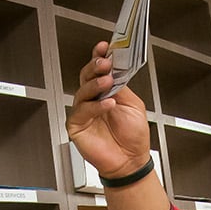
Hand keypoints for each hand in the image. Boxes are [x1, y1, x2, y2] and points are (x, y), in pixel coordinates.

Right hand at [65, 41, 151, 180]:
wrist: (131, 162)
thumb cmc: (133, 138)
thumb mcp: (133, 105)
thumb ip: (122, 88)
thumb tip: (115, 70)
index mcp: (106, 92)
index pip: (99, 71)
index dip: (99, 57)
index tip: (104, 47)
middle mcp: (93, 100)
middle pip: (86, 77)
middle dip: (95, 67)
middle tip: (104, 63)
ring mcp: (84, 112)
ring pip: (83, 92)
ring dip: (95, 85)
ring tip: (107, 82)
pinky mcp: (77, 126)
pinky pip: (82, 112)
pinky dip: (95, 107)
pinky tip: (108, 105)